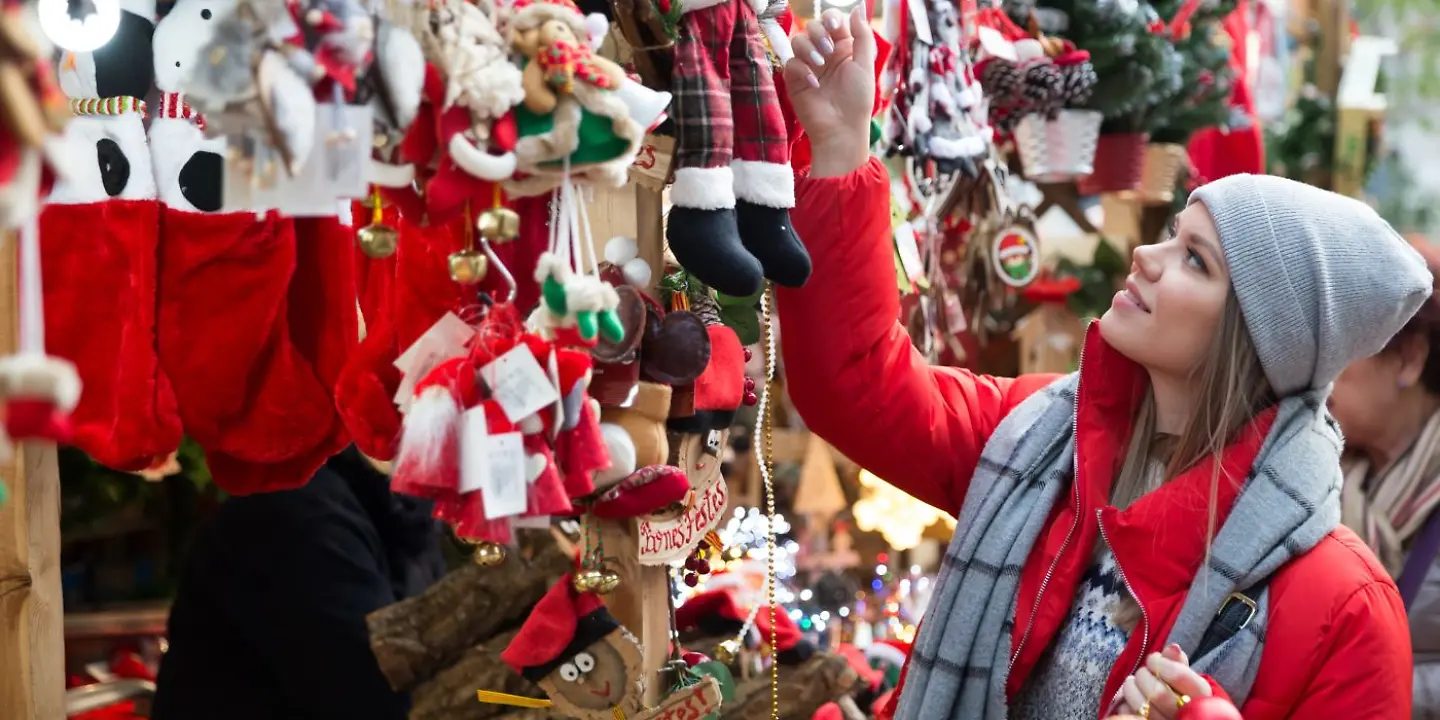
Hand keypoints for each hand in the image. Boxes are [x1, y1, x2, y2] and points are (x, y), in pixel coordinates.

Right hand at [782, 8, 874, 176]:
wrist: (841, 129)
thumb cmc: (857, 100)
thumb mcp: (865, 65)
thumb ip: (862, 36)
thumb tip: (857, 8)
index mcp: (844, 47)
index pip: (833, 20)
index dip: (830, 18)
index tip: (834, 26)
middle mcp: (825, 52)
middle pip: (812, 26)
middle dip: (819, 33)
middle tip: (828, 51)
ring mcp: (808, 65)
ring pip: (798, 40)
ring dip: (808, 48)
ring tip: (820, 65)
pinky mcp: (794, 79)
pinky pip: (791, 63)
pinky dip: (801, 70)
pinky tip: (814, 84)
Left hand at [1111, 645, 1212, 718]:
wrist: (1183, 715)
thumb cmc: (1183, 691)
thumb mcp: (1186, 677)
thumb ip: (1178, 661)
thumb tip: (1173, 648)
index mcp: (1201, 696)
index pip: (1178, 675)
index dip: (1161, 663)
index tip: (1154, 659)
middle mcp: (1188, 713)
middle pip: (1157, 692)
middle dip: (1144, 676)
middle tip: (1143, 672)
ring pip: (1142, 705)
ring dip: (1131, 689)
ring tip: (1132, 682)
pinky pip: (1132, 715)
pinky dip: (1126, 704)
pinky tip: (1130, 699)